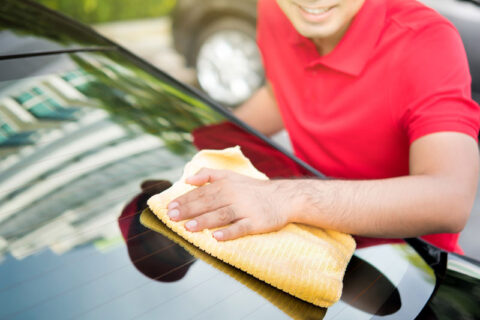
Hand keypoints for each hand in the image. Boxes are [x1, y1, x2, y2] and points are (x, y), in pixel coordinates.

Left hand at [166, 168, 294, 240]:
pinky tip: (217, 237)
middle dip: (189, 210)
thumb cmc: (253, 189)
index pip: (201, 193)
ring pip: (221, 215)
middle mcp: (234, 195)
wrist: (283, 197)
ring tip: (188, 227)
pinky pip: (241, 228)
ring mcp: (245, 210)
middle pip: (208, 203)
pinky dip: (229, 232)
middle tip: (172, 217)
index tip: (170, 208)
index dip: (185, 200)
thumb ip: (209, 175)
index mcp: (226, 185)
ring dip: (204, 221)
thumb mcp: (231, 176)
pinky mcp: (256, 222)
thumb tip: (187, 178)